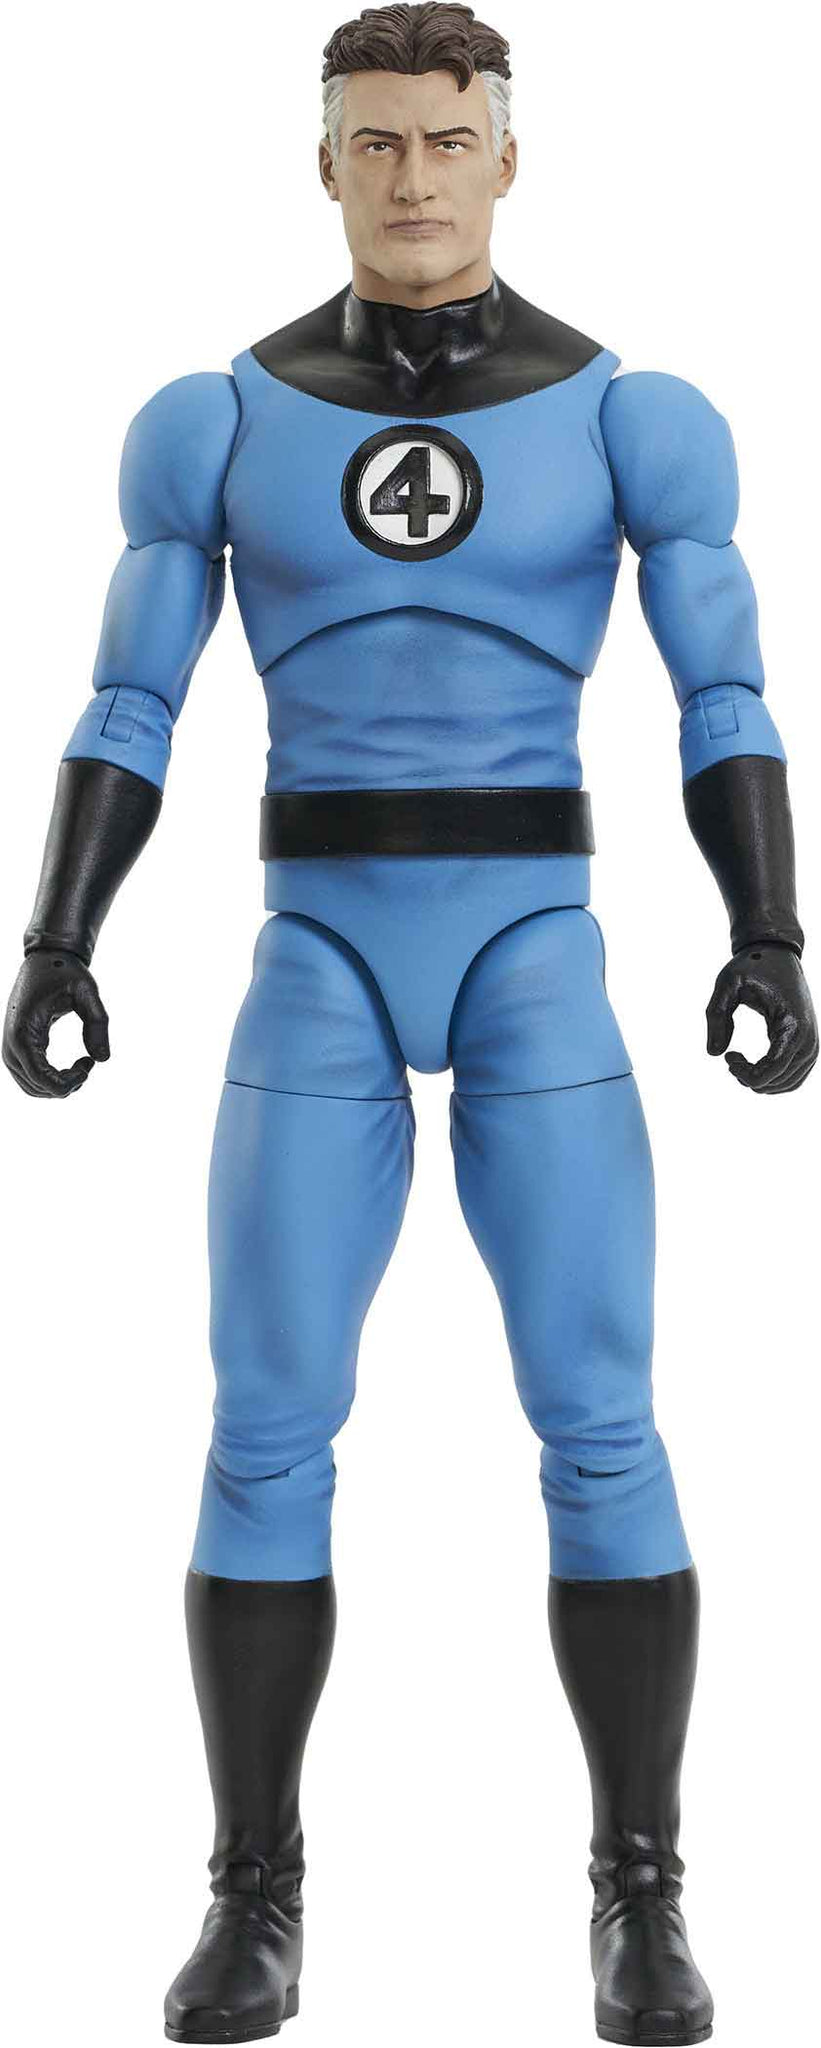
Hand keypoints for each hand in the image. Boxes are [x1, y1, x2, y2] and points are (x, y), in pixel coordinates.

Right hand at [3, 950, 109, 1097]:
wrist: (44, 959)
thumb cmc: (65, 972)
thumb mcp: (87, 991)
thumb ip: (98, 1022)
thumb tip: (103, 1059)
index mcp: (23, 1032)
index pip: (40, 1078)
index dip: (68, 1083)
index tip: (89, 1064)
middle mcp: (11, 1044)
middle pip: (36, 1087)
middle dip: (66, 1085)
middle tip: (88, 1063)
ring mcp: (10, 1048)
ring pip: (32, 1087)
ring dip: (59, 1085)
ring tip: (82, 1064)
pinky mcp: (16, 1048)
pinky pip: (30, 1078)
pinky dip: (52, 1080)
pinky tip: (73, 1066)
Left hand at [706, 943, 817, 1093]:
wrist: (777, 953)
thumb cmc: (751, 966)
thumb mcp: (727, 984)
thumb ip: (716, 1016)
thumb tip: (714, 1054)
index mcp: (792, 1024)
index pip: (774, 1069)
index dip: (747, 1074)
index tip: (729, 1057)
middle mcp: (808, 1038)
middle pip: (780, 1081)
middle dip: (749, 1078)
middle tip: (731, 1056)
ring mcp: (812, 1043)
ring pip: (789, 1084)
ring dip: (761, 1081)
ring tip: (739, 1061)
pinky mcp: (808, 1044)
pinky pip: (794, 1076)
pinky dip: (773, 1079)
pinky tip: (753, 1064)